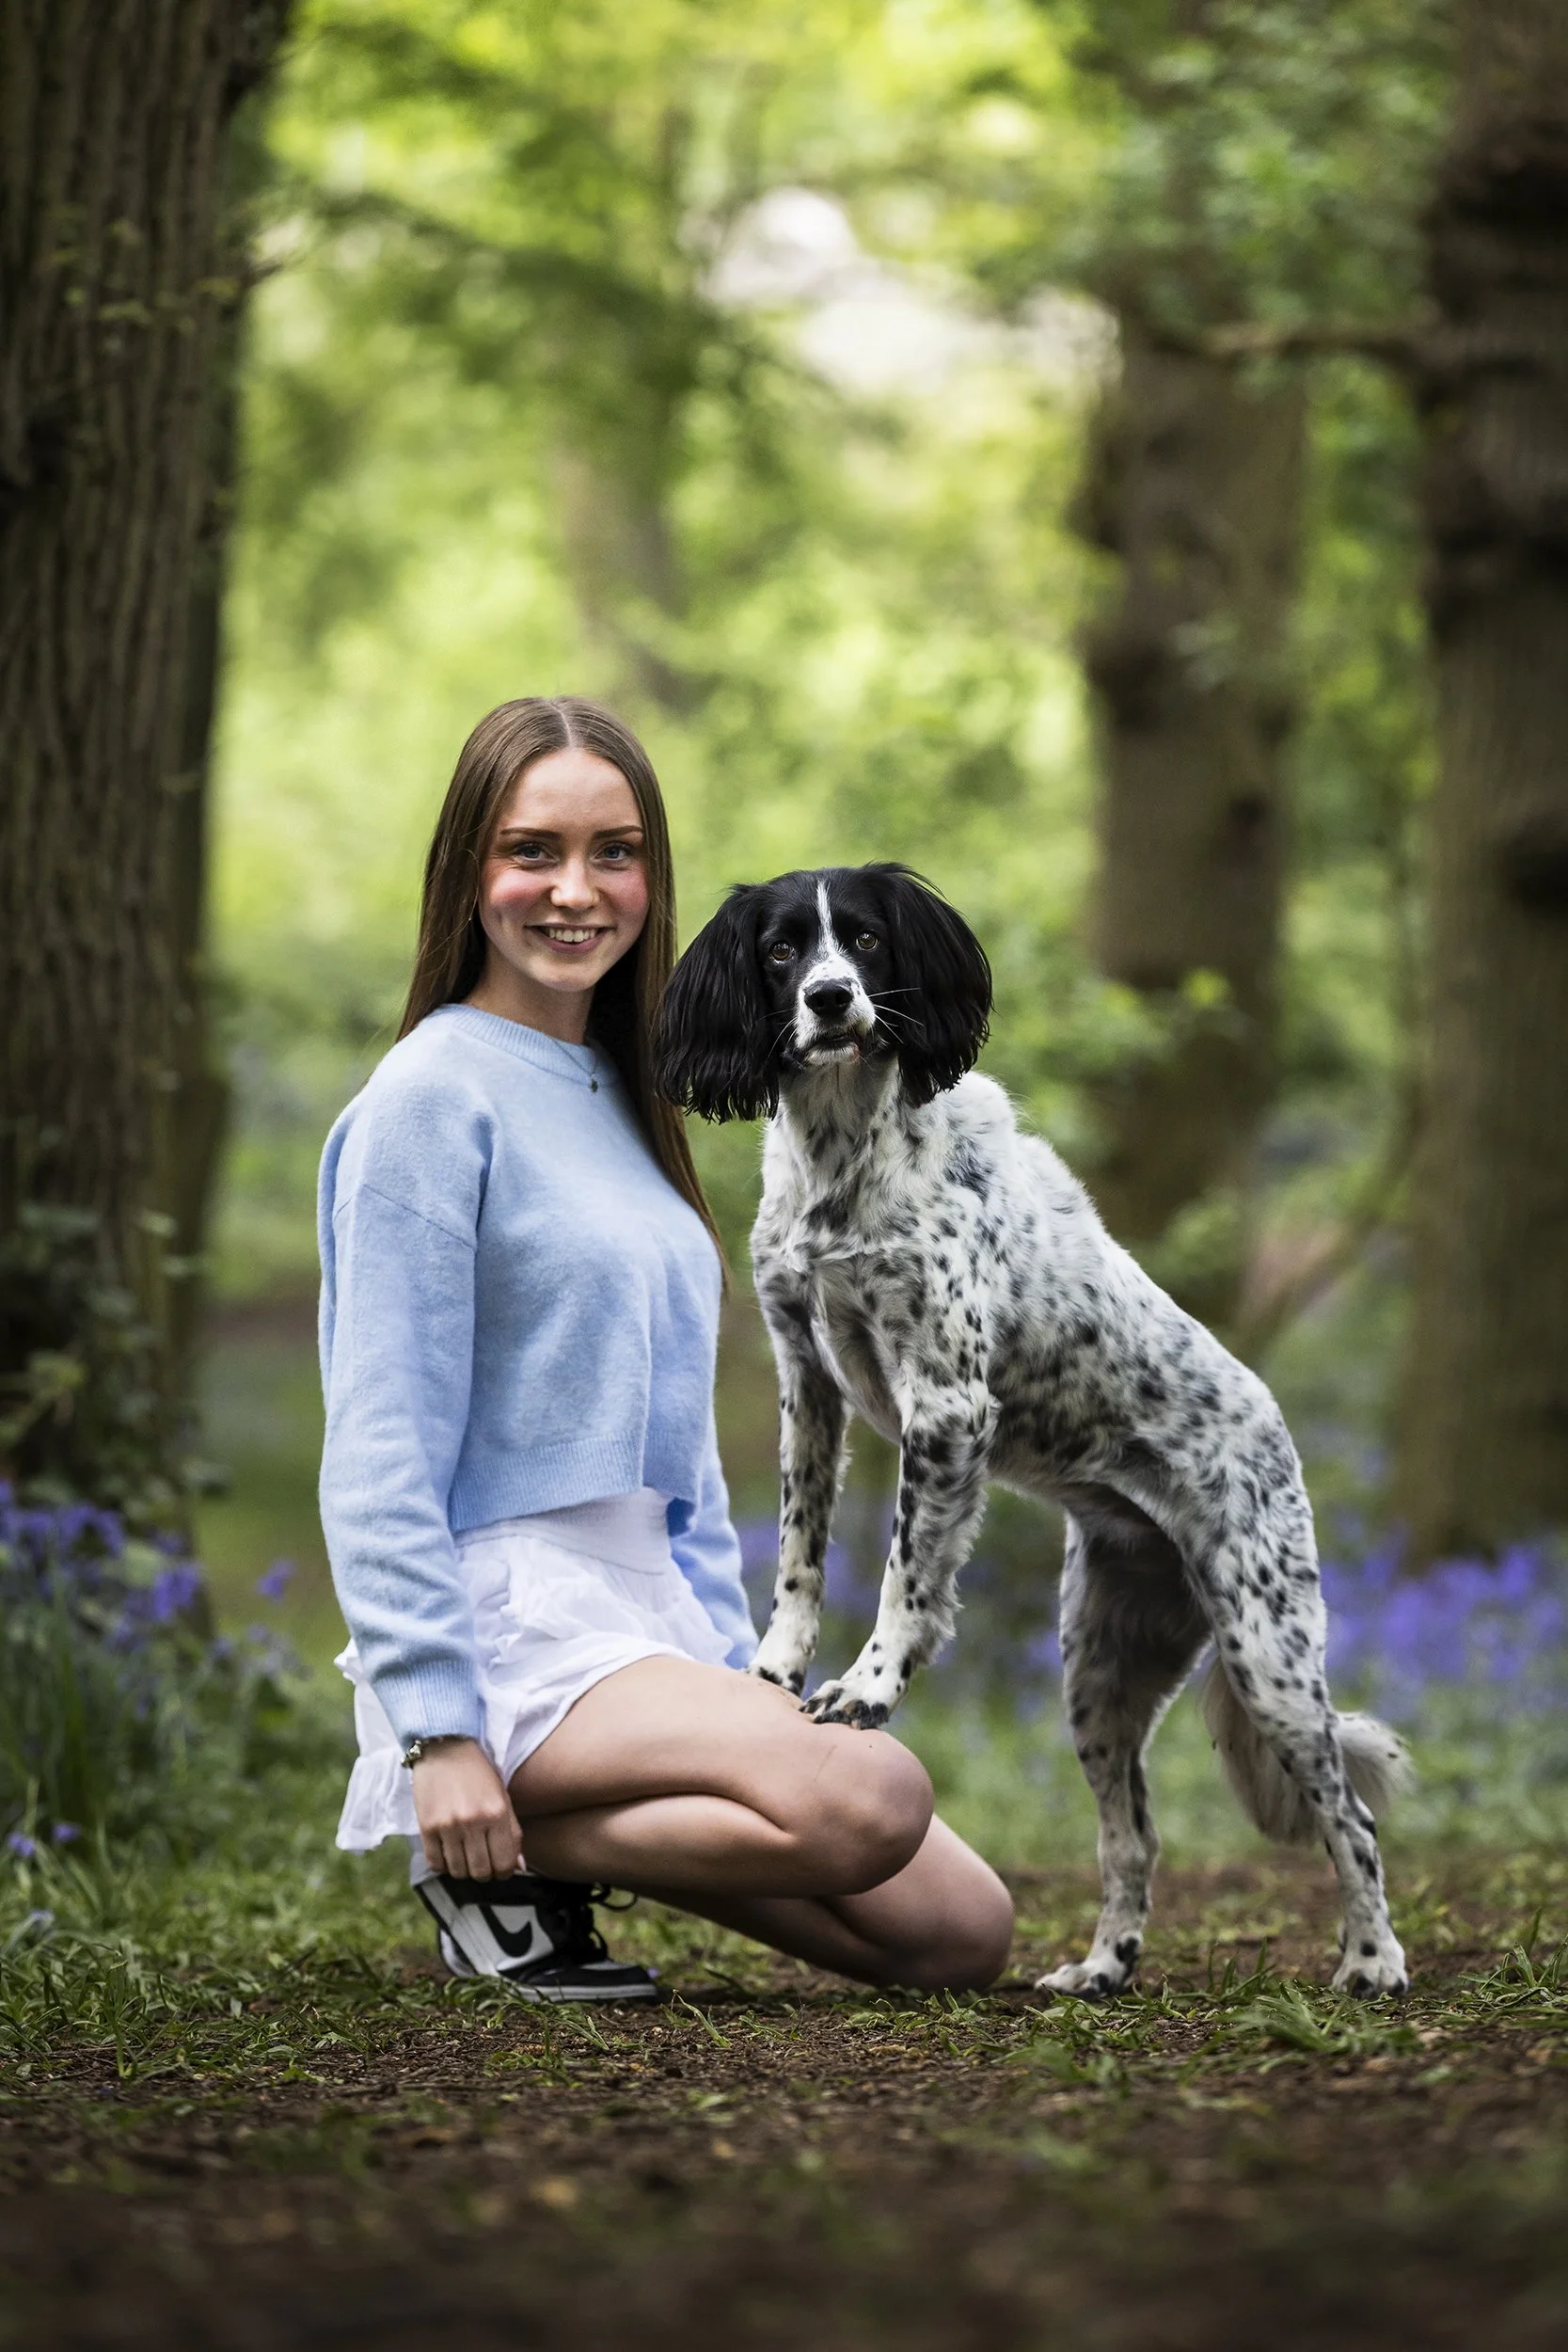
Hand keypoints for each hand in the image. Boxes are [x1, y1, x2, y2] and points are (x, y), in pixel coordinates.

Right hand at [411, 1738, 522, 1879]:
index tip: (501, 1867)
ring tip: (465, 1855)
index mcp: (497, 1813)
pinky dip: (443, 1864)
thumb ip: (512, 1832)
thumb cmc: (479, 1771)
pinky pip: (435, 1863)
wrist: (445, 1747)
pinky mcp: (426, 1827)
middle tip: (483, 1862)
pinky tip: (448, 1852)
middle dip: (485, 1872)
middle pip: (480, 1871)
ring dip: (463, 1869)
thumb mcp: (503, 1796)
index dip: (504, 1871)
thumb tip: (518, 1867)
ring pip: (458, 1871)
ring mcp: (448, 1826)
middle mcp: (473, 1822)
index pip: (505, 1863)